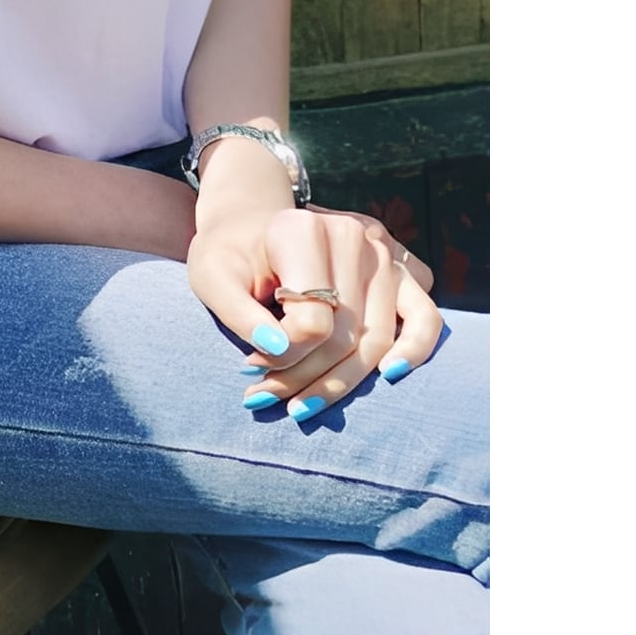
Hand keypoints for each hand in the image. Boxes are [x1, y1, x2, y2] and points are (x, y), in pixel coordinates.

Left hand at [186, 197, 440, 422]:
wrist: (249, 229)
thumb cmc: (228, 258)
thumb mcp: (211, 278)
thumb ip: (239, 313)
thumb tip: (277, 349)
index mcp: (302, 229)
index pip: (311, 318)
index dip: (282, 355)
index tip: (249, 367)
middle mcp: (351, 234)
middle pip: (345, 333)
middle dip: (306, 378)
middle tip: (265, 398)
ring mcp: (382, 252)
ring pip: (378, 337)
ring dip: (343, 381)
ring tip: (301, 405)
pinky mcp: (401, 271)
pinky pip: (424, 317)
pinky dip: (414, 349)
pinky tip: (389, 374)